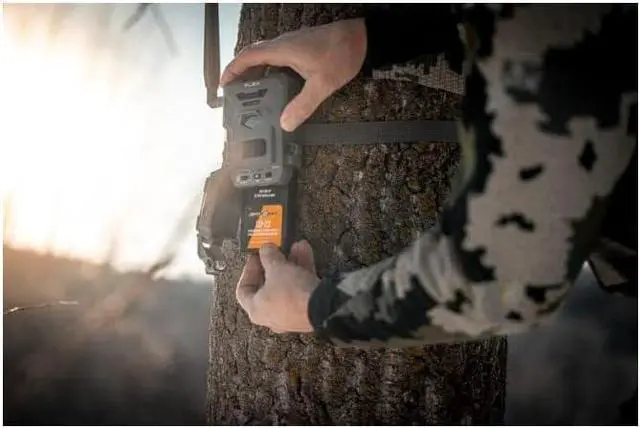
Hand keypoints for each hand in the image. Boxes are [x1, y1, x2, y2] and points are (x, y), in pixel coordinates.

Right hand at [220, 19, 366, 131]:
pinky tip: (274, 84)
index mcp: (283, 50)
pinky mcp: (300, 48)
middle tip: (232, 92)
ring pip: (264, 56)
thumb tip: (286, 123)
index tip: (222, 85)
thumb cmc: (342, 54)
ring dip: (254, 71)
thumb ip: (302, 106)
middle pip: (252, 56)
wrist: (362, 38)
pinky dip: (268, 70)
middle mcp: (283, 45)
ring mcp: (292, 45)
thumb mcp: (322, 85)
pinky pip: (275, 57)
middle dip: (239, 73)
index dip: (231, 70)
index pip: (247, 57)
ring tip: (249, 91)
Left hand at [236, 240, 320, 332]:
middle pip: (268, 285)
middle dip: (275, 263)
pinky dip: (302, 272)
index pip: (244, 290)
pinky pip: (301, 289)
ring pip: (287, 284)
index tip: (256, 256)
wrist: (323, 308)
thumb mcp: (276, 267)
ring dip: (291, 263)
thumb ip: (268, 255)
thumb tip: (265, 248)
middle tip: (277, 249)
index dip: (248, 270)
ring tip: (297, 245)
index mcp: (256, 309)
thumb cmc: (291, 291)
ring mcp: (290, 314)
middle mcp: (271, 315)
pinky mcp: (307, 311)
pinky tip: (307, 252)